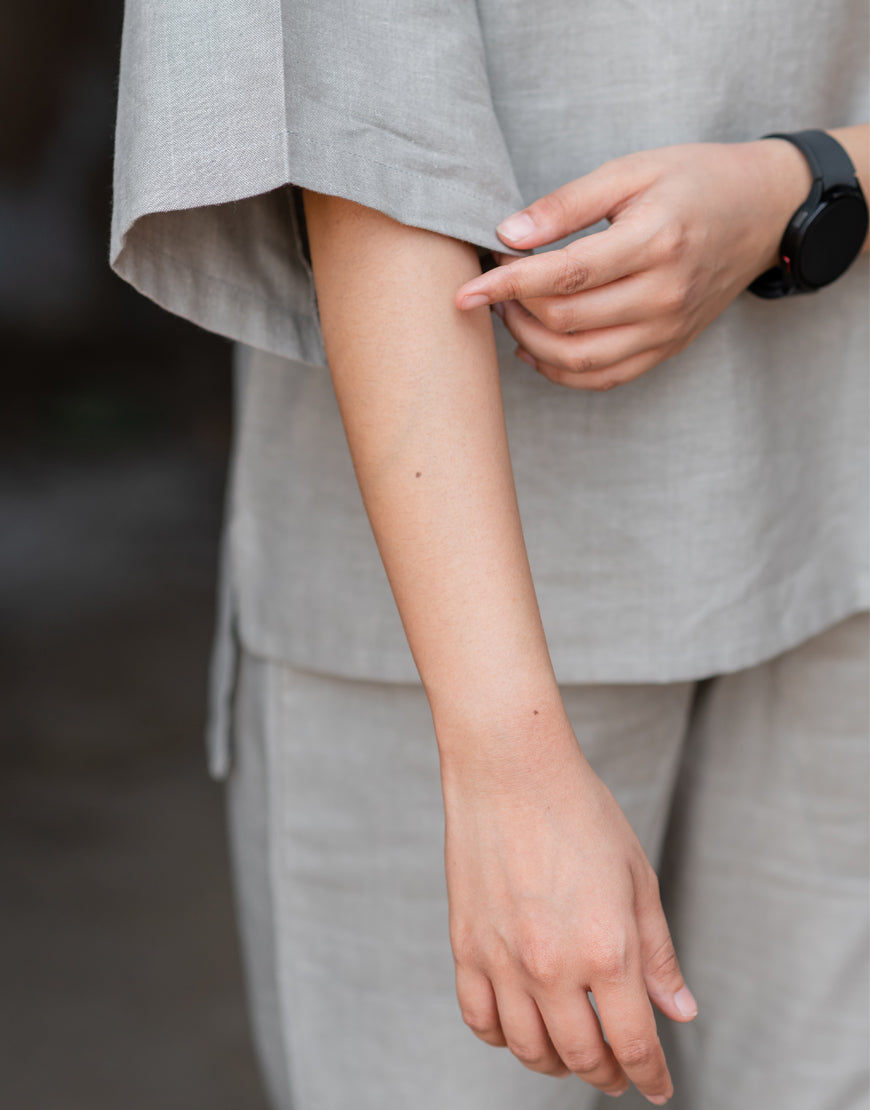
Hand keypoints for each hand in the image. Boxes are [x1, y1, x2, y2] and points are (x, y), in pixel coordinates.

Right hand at [439, 713, 697, 1104]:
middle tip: (620, 1074)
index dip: (651, 1076)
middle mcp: (553, 966)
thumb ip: (658, 953)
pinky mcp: (465, 945)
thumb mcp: (636, 877)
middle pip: (581, 1056)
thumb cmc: (578, 810)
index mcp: (607, 949)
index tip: (657, 1087)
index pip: (633, 1044)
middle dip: (608, 1075)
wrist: (509, 767)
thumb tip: (679, 1011)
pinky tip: (521, 1027)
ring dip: (556, 1065)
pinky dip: (502, 1038)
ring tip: (573, 1055)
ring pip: (527, 1049)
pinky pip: (479, 1019)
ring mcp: (502, 959)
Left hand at [456, 140, 812, 390]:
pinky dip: (561, 371)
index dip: (508, 285)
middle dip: (514, 307)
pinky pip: (604, 377)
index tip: (466, 288)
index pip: (566, 275)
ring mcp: (667, 328)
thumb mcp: (632, 171)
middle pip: (567, 320)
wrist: (763, 212)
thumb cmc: (695, 181)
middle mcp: (664, 294)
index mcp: (655, 241)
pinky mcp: (667, 348)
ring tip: (510, 313)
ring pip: (579, 358)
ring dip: (530, 342)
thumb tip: (508, 234)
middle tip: (493, 284)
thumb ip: (567, 203)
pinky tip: (535, 348)